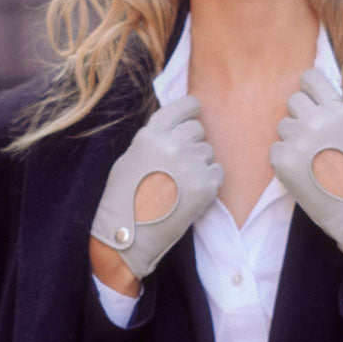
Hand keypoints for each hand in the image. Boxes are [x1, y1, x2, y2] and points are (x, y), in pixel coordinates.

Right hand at [91, 95, 222, 280]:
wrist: (129, 236)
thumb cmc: (124, 198)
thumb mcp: (132, 157)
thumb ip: (155, 139)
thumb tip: (178, 127)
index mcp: (151, 134)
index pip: (184, 106)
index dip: (192, 109)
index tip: (196, 111)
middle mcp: (173, 144)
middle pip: (198, 129)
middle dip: (192, 142)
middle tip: (179, 164)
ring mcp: (191, 164)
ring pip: (208, 151)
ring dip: (199, 163)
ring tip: (180, 183)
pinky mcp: (206, 185)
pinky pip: (218, 171)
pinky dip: (209, 180)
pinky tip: (191, 193)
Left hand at [269, 68, 342, 260]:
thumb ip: (336, 113)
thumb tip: (316, 97)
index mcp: (338, 110)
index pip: (309, 78)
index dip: (309, 90)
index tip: (313, 104)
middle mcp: (316, 120)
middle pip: (292, 101)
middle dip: (300, 117)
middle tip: (314, 140)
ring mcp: (297, 139)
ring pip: (282, 126)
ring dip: (292, 139)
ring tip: (311, 160)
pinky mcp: (283, 160)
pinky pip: (275, 150)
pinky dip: (285, 160)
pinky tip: (303, 173)